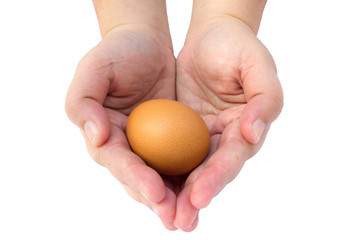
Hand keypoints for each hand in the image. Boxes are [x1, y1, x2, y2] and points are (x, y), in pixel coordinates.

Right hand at [65, 25, 177, 228]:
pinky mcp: (170, 141)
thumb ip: (84, 102)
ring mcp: (148, 146)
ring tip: (190, 218)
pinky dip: (189, 179)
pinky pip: (180, 162)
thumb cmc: (117, 53)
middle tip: (176, 219)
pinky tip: (202, 194)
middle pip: (139, 179)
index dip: (136, 178)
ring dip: (175, 200)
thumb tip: (96, 137)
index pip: (119, 162)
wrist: (145, 43)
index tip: (157, 191)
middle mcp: (125, 146)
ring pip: (161, 178)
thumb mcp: (93, 70)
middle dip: (157, 201)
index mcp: (104, 135)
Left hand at [173, 16, 282, 229]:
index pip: (231, 158)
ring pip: (189, 169)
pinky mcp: (183, 131)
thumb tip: (253, 132)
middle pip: (209, 173)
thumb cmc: (238, 48)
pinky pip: (170, 152)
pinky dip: (161, 170)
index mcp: (247, 128)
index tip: (199, 196)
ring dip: (176, 193)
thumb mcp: (258, 66)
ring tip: (164, 216)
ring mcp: (203, 137)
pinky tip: (149, 187)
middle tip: (178, 220)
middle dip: (194, 197)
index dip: (216, 178)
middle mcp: (226, 139)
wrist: (213, 37)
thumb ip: (265, 98)